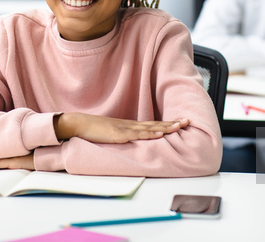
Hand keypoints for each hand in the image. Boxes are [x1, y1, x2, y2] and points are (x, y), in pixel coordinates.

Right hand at [54, 112, 188, 143]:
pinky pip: (136, 134)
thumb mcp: (110, 134)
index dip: (166, 123)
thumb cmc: (91, 131)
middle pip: (154, 124)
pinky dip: (149, 134)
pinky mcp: (118, 134)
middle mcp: (129, 125)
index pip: (151, 125)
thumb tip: (130, 143)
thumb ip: (120, 137)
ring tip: (180, 125)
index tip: (179, 122)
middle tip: (187, 120)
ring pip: (149, 128)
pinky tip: (159, 134)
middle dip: (172, 123)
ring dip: (166, 127)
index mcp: (128, 126)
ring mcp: (124, 128)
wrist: (78, 124)